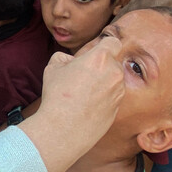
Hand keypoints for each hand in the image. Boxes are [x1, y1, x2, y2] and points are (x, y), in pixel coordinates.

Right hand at [20, 36, 125, 171]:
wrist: (63, 129)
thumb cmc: (57, 96)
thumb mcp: (53, 67)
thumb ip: (66, 57)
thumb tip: (73, 61)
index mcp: (100, 58)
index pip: (113, 42)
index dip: (105, 45)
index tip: (97, 52)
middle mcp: (114, 73)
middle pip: (112, 62)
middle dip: (101, 66)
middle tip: (83, 76)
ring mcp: (118, 92)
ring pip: (113, 80)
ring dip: (103, 82)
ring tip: (83, 93)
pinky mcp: (118, 108)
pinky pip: (112, 96)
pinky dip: (103, 98)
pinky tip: (87, 105)